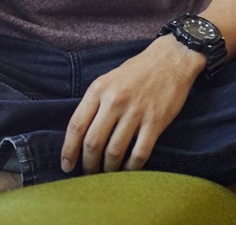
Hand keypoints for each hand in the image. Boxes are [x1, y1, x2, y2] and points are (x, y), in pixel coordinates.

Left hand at [60, 36, 204, 174]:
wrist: (170, 60)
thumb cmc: (136, 72)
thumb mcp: (107, 79)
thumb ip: (94, 103)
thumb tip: (80, 133)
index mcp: (98, 90)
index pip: (76, 125)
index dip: (69, 149)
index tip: (66, 165)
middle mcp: (114, 101)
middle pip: (93, 142)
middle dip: (88, 163)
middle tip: (88, 174)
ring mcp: (136, 112)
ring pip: (115, 150)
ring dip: (108, 168)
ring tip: (107, 175)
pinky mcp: (156, 122)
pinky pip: (140, 152)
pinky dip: (131, 167)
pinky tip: (128, 170)